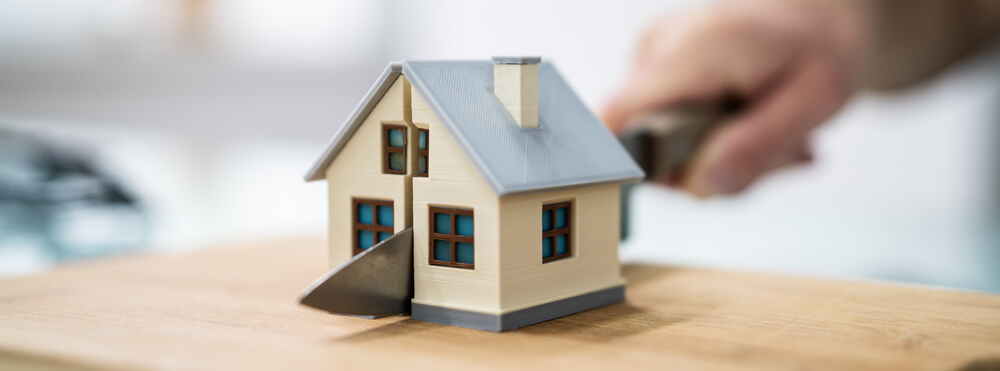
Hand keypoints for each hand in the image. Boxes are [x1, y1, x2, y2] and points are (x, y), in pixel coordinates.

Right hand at [603, 0, 867, 196]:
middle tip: (770, 150)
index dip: (636, 165)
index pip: (619, 118)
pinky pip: (668, 130)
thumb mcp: (813, 102)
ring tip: (765, 128)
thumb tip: (701, 186)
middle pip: (648, 147)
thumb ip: (756, 148)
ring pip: (661, 145)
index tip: (692, 178)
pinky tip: (746, 119)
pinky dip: (710, 138)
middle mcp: (659, 49)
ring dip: (716, 154)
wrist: (817, 13)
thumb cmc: (820, 47)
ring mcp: (653, 59)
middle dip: (709, 167)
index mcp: (692, 51)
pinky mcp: (656, 72)